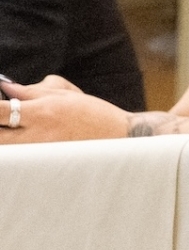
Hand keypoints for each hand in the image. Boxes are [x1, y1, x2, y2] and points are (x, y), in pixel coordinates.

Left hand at [0, 75, 130, 143]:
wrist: (116, 136)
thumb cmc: (92, 113)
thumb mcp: (64, 94)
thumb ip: (31, 91)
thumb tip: (7, 87)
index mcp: (41, 112)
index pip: (1, 111)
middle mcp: (36, 134)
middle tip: (4, 119)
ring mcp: (38, 151)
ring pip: (7, 149)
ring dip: (6, 138)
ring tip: (13, 127)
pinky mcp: (42, 162)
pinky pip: (20, 156)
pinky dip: (16, 147)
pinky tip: (26, 136)